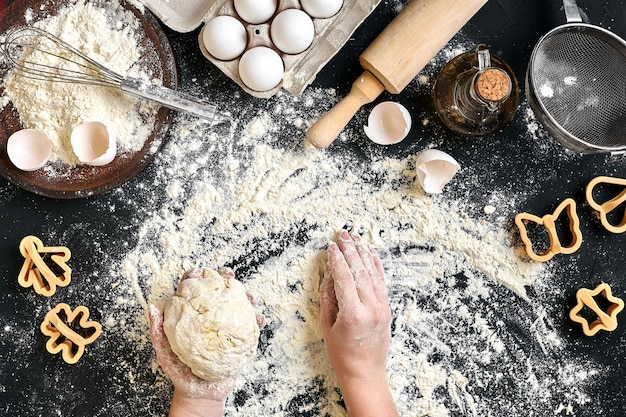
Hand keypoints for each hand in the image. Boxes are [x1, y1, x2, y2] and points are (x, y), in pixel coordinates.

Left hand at [149, 267, 258, 416]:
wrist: (199, 393)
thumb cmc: (179, 372)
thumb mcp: (164, 351)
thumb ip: (158, 331)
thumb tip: (152, 308)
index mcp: (192, 316)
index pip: (194, 290)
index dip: (196, 277)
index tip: (198, 274)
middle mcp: (211, 318)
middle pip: (219, 292)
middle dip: (226, 279)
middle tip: (228, 275)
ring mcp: (226, 327)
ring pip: (239, 306)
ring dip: (246, 296)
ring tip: (249, 295)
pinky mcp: (239, 340)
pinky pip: (251, 328)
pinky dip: (257, 320)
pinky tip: (258, 318)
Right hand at [319, 230, 397, 416]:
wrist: (365, 373)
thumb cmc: (341, 353)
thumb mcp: (327, 325)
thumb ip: (327, 296)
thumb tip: (329, 272)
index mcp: (353, 315)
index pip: (345, 279)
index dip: (337, 260)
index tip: (331, 246)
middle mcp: (371, 309)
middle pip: (361, 271)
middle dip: (351, 250)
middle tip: (342, 235)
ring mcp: (382, 308)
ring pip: (373, 273)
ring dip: (364, 253)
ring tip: (355, 238)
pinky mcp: (387, 308)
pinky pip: (381, 281)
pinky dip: (375, 265)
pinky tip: (369, 252)